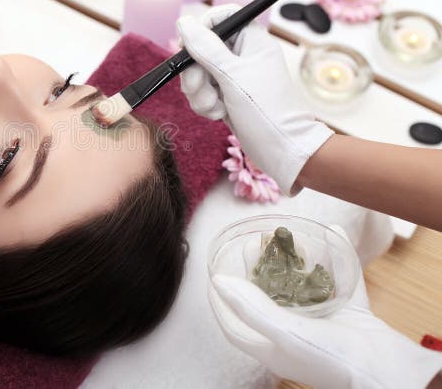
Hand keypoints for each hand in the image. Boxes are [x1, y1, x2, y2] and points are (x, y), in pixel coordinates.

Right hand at [177, 5, 332, 194]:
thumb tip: (184, 22)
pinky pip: (202, 92)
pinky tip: (219, 115)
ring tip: (215, 108)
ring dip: (199, 92)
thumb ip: (207, 48)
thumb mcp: (233, 76)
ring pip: (198, 73)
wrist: (284, 150)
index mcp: (252, 40)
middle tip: (200, 87)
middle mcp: (242, 54)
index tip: (190, 48)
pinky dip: (205, 104)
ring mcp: (233, 76)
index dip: (201, 30)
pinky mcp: (227, 96)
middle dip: (195, 72)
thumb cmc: (267, 111)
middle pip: (201, 48)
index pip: (221, 18)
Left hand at [209, 226, 441, 388]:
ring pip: (304, 288)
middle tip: (253, 245)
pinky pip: (340, 281)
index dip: (223, 303)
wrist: (388, 373)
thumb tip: (218, 281)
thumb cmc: (331, 359)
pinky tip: (332, 232)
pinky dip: (336, 259)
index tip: (218, 275)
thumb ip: (250, 306)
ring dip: (296, 263)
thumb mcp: (284, 331)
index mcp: (272, 347)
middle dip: (259, 272)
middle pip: (269, 300)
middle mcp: (294, 337)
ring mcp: (324, 326)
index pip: (236, 325)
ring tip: (286, 237)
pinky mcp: (351, 315)